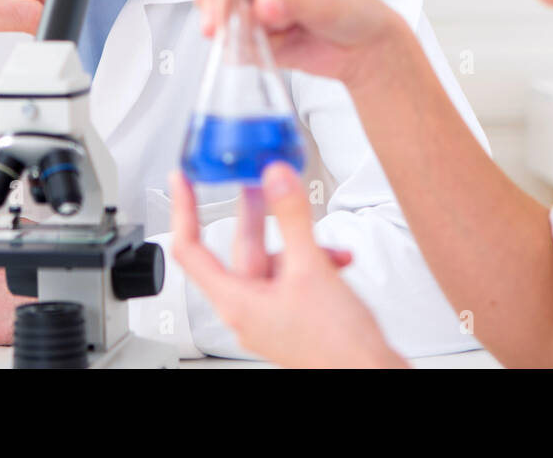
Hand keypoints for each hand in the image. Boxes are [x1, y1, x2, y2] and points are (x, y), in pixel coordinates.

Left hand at [170, 163, 408, 367]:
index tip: (183, 181)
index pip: (191, 249)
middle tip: (256, 180)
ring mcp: (272, 313)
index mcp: (237, 301)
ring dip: (298, 240)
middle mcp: (249, 309)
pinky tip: (337, 258)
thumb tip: (275, 179)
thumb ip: (291, 217)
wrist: (369, 374)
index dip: (185, 210)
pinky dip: (315, 261)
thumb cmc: (336, 345)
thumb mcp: (310, 268)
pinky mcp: (295, 315)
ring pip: (275, 260)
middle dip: (255, 212)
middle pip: (241, 248)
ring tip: (316, 228)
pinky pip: (296, 276)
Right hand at [194, 0, 407, 84]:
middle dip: (227, 20)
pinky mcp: (245, 32)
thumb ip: (291, 2)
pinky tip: (282, 46)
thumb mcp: (323, 0)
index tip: (220, 22)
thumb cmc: (349, 7)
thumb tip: (264, 6)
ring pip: (219, 25)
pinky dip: (253, 53)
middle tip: (250, 34)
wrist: (362, 44)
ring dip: (245, 38)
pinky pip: (233, 48)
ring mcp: (245, 4)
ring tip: (284, 35)